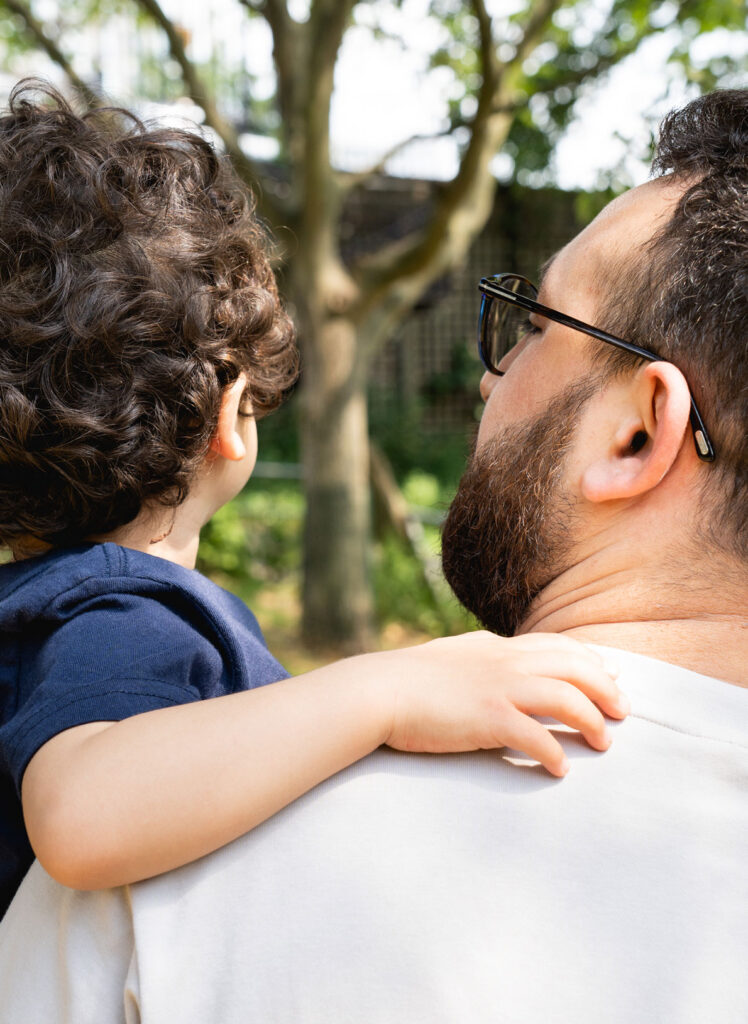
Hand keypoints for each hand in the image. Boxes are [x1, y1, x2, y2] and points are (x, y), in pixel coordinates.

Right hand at [379, 631, 628, 776]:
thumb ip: (483, 656)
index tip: (613, 676)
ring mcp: (499, 688)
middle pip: (575, 667)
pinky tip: (559, 769)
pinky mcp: (488, 719)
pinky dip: (554, 754)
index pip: (559, 646)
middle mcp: (506, 661)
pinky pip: (537, 737)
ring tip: (603, 744)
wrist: (379, 690)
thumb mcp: (454, 655)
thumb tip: (501, 658)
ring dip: (592, 722)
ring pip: (567, 698)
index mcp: (498, 647)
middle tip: (622, 714)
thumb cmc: (409, 679)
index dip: (592, 660)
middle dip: (606, 690)